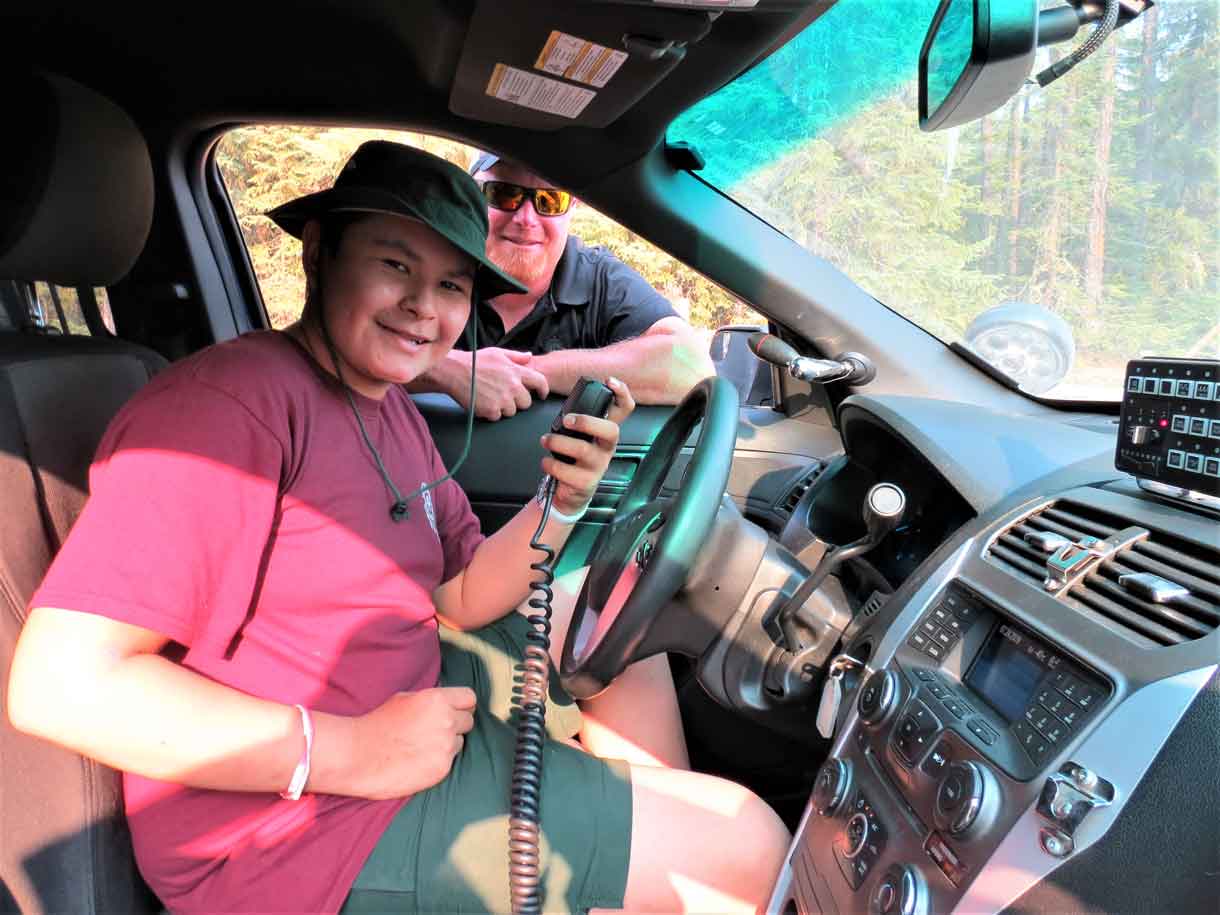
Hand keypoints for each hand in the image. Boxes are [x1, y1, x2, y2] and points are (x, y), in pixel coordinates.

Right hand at [346, 686, 475, 799]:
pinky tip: (420, 759)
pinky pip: (450, 760)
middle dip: (456, 724)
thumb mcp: (406, 699)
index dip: (462, 704)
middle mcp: (447, 721)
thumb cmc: (378, 724)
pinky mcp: (442, 768)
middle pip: (468, 720)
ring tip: (424, 746)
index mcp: (438, 699)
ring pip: (461, 742)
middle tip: (435, 730)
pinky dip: (439, 760)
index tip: (454, 710)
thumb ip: (432, 700)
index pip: (470, 698)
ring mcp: (446, 746)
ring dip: (449, 743)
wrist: (358, 755)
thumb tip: (448, 701)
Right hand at [448, 348, 549, 419]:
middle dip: (518, 401)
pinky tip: (483, 402)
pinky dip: (491, 413)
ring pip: (512, 412)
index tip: (541, 394)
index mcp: (516, 371)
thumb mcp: (497, 353)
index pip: (540, 382)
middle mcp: (512, 386)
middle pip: (526, 403)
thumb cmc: (474, 361)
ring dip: (504, 408)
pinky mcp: (491, 410)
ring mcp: (502, 399)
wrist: (453, 371)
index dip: (543, 390)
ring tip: (491, 397)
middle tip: (505, 395)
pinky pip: (498, 417)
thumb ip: (516, 357)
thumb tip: (529, 356)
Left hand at [540, 377, 635, 515]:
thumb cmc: (573, 460)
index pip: (624, 410)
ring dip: (558, 442)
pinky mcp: (586, 482)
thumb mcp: (580, 438)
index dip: (621, 394)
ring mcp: (598, 466)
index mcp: (605, 433)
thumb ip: (577, 422)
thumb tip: (565, 408)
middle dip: (587, 421)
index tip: (609, 381)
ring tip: (545, 440)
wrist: (571, 492)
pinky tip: (547, 461)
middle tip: (567, 420)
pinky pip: (566, 470)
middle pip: (611, 430)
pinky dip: (551, 464)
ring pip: (582, 449)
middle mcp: (606, 448)